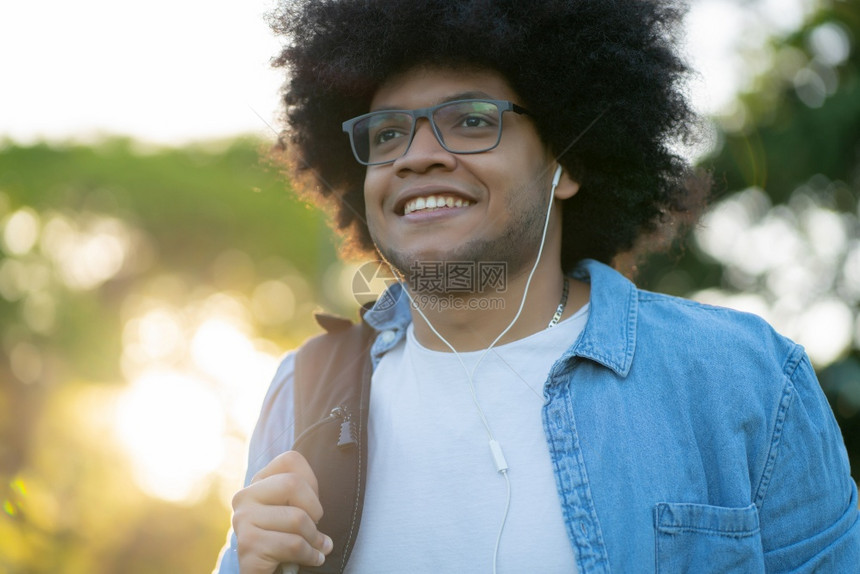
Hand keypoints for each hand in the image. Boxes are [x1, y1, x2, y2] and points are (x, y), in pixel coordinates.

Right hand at [232, 450, 332, 573]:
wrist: (268, 573)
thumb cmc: (287, 539)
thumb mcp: (295, 509)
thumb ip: (302, 492)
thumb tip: (327, 487)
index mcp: (257, 483)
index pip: (291, 460)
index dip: (312, 482)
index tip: (311, 506)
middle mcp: (244, 497)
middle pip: (293, 483)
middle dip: (315, 510)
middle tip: (315, 527)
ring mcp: (242, 520)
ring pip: (297, 518)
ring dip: (315, 538)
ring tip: (317, 547)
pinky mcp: (248, 546)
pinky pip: (293, 544)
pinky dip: (311, 555)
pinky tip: (313, 559)